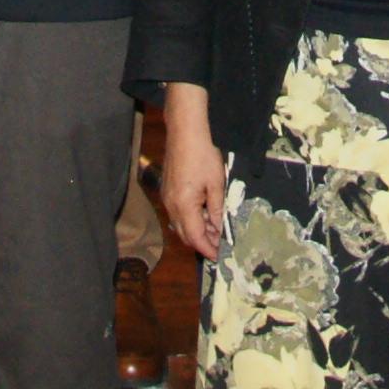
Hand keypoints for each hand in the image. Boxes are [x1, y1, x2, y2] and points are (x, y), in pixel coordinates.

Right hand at [160, 83, 229, 260]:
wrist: (185, 132)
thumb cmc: (203, 155)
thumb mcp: (217, 184)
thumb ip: (217, 210)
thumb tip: (219, 229)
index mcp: (184, 206)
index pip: (195, 238)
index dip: (208, 249)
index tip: (219, 256)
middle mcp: (171, 206)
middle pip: (185, 235)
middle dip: (203, 242)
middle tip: (221, 242)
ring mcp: (167, 199)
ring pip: (181, 225)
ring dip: (197, 230)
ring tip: (216, 227)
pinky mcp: (167, 191)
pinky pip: (178, 214)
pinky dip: (191, 219)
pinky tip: (205, 213)